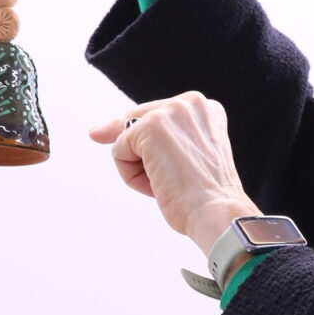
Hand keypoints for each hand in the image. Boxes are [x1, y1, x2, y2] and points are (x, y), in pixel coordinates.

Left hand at [89, 92, 260, 255]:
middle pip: (137, 123)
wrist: (216, 212)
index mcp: (206, 109)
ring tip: (170, 183)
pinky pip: (119, 151)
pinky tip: (158, 184)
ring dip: (139, 168)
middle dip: (139, 155)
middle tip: (169, 178)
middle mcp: (190, 102)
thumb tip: (97, 130)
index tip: (169, 165)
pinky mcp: (151, 126)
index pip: (157, 117)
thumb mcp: (190, 157)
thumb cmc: (203, 197)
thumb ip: (163, 138)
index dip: (150, 146)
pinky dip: (130, 175)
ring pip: (127, 139)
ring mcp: (171, 111)